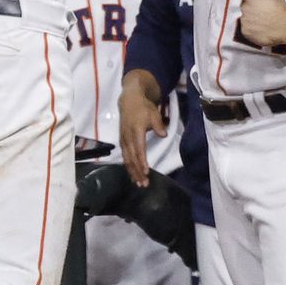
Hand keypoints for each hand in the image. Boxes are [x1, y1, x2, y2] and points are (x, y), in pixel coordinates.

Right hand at [118, 70, 167, 187]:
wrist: (129, 100)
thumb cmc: (143, 108)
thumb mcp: (153, 113)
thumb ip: (158, 125)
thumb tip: (163, 135)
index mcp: (136, 131)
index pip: (139, 149)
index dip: (142, 161)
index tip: (146, 171)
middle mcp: (127, 137)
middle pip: (132, 158)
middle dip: (137, 172)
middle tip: (144, 184)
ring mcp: (123, 140)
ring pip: (127, 159)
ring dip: (132, 172)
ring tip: (138, 183)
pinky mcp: (122, 141)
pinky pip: (124, 157)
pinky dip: (128, 167)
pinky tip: (132, 175)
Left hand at [236, 0, 285, 49]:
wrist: (285, 28)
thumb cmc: (282, 11)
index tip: (257, 3)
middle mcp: (245, 7)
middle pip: (244, 7)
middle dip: (250, 10)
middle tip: (260, 14)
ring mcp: (244, 20)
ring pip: (245, 19)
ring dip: (250, 20)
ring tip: (262, 24)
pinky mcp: (245, 32)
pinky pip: (246, 30)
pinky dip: (251, 30)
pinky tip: (260, 31)